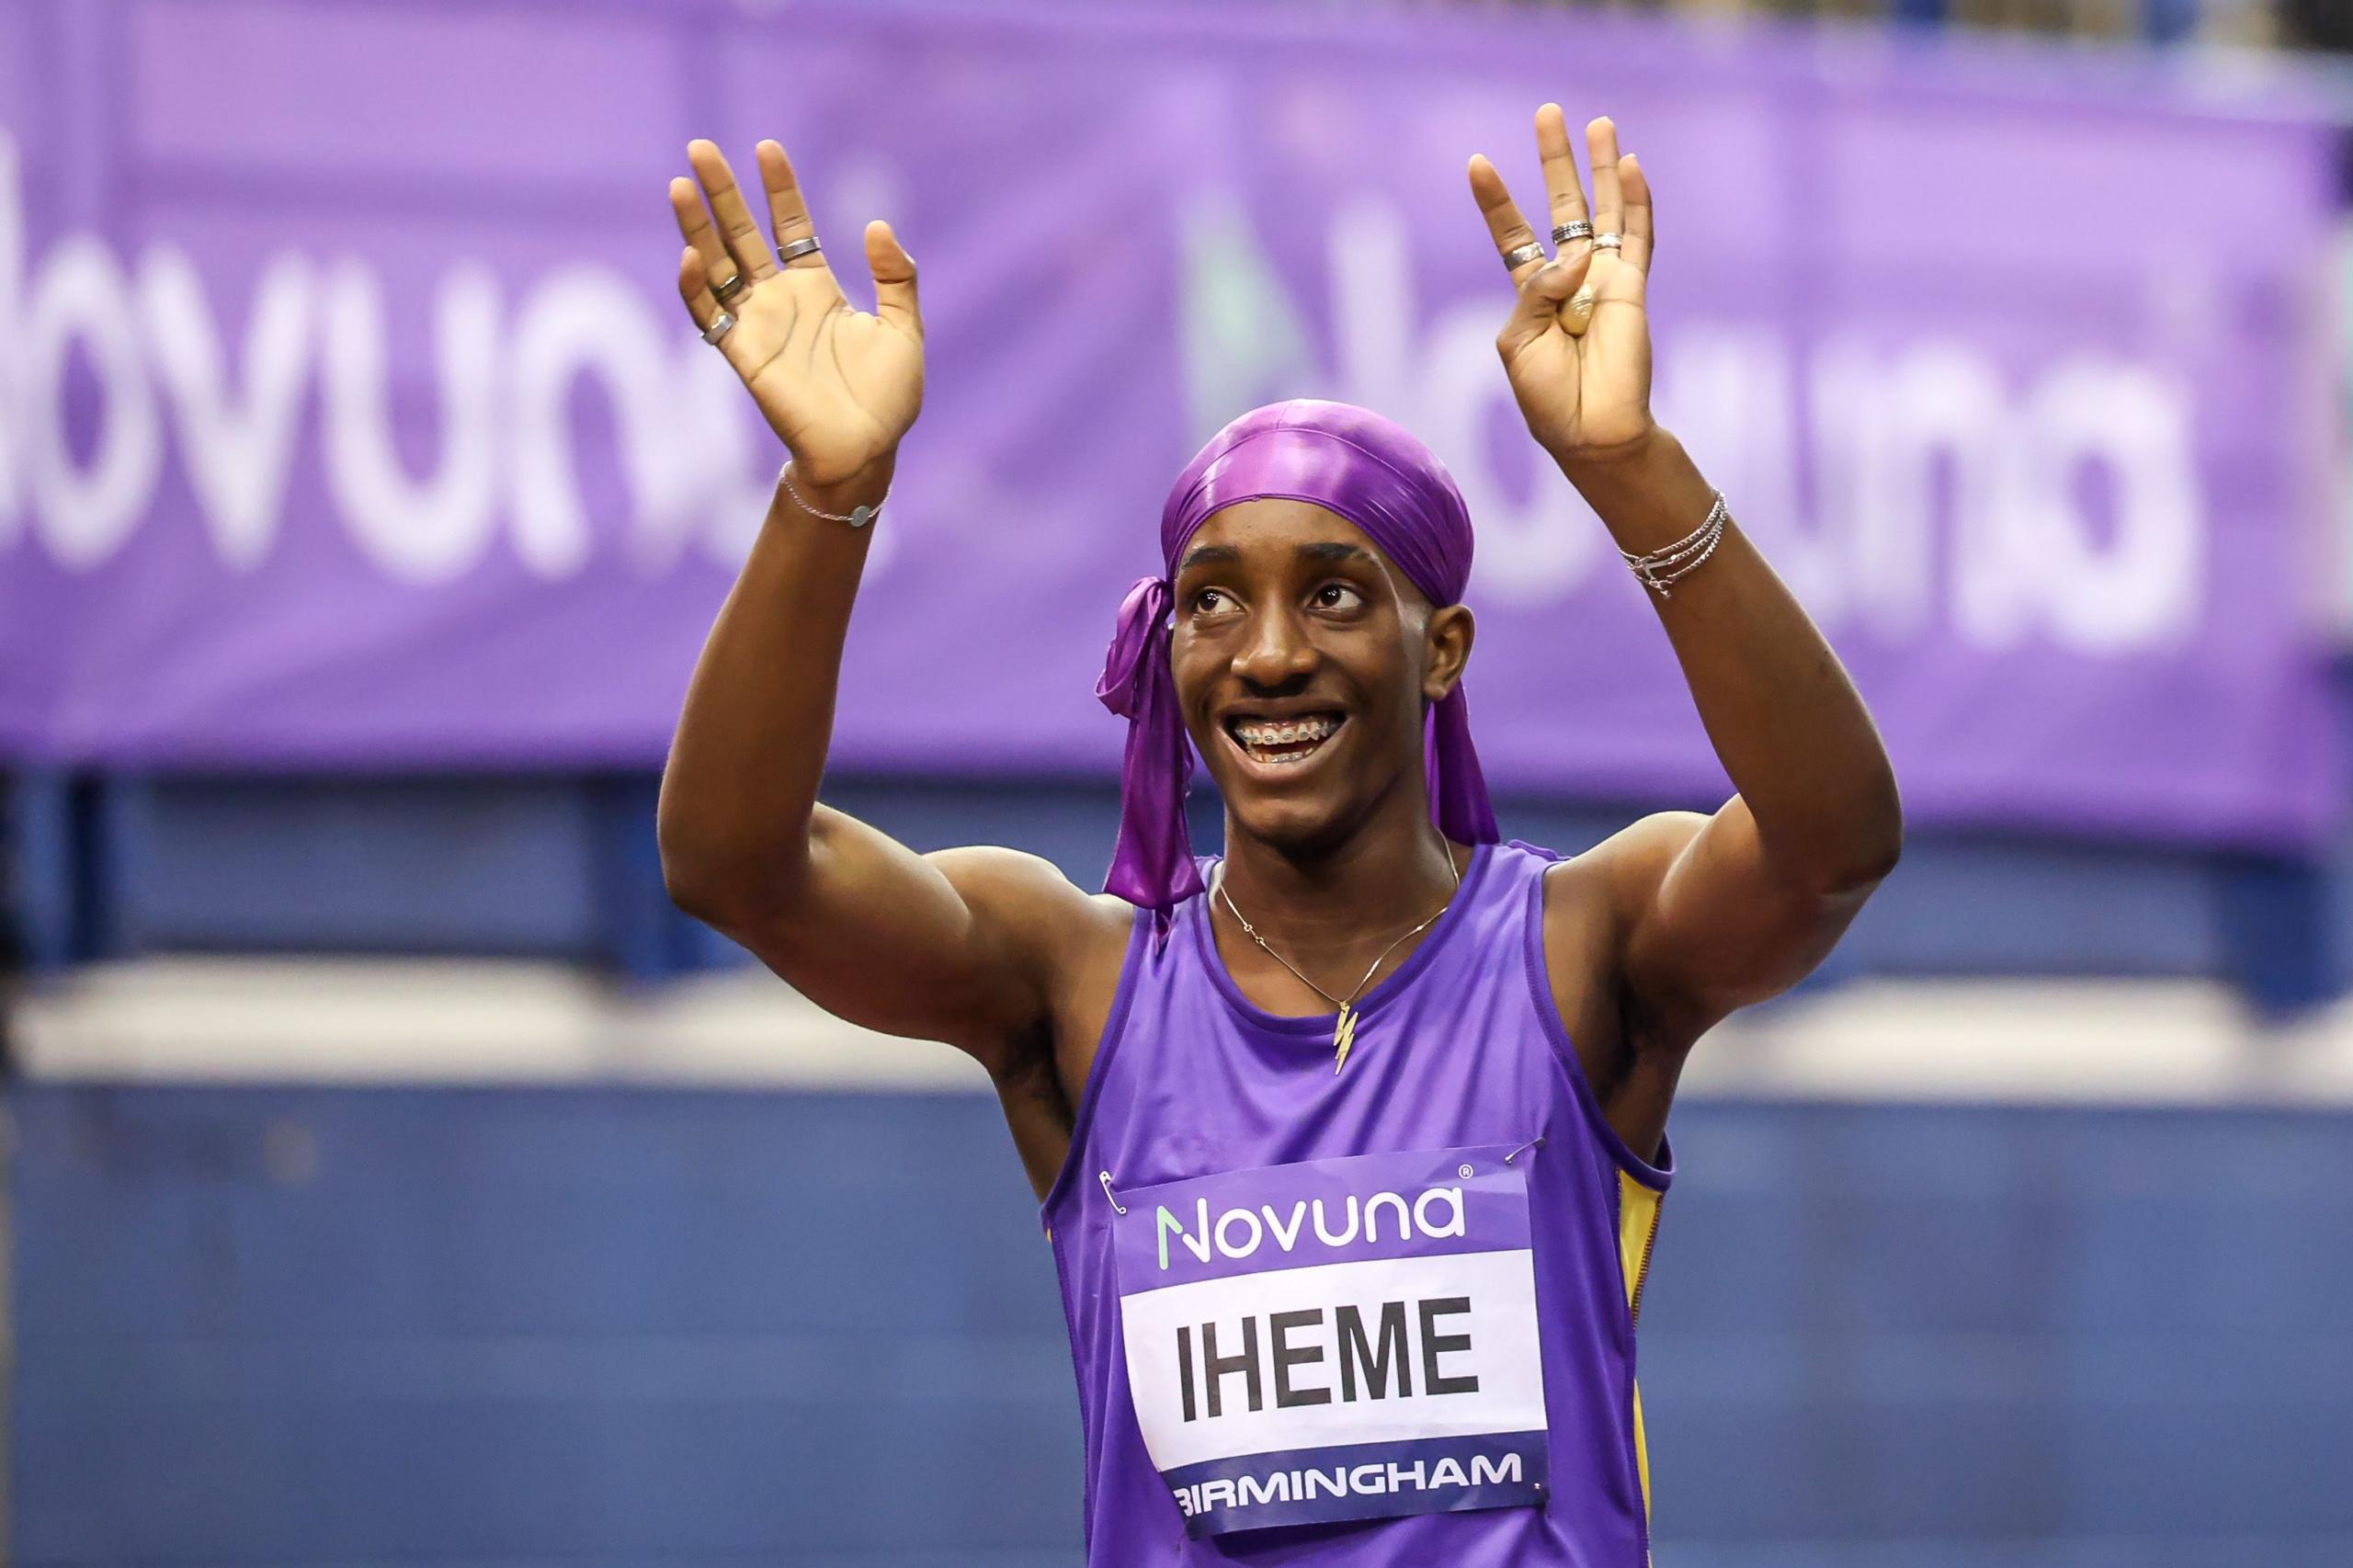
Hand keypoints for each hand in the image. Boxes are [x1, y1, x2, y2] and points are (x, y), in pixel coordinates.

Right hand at [671, 139, 922, 486]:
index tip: (767, 149)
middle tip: (700, 147)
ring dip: (696, 228)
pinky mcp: (743, 355)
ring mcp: (757, 326)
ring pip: (716, 267)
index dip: (779, 189)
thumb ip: (896, 277)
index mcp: (817, 289)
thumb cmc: (888, 397)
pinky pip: (710, 316)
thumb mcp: (904, 327)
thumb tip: (877, 224)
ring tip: (681, 185)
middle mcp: (780, 301)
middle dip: (722, 193)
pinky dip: (696, 288)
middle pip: (742, 235)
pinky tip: (691, 256)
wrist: (868, 450)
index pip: (790, 226)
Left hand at [1469, 109, 1655, 467]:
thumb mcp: (1519, 341)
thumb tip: (1575, 258)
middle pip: (1562, 207)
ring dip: (1600, 168)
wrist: (1592, 431)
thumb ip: (1538, 292)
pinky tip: (1630, 166)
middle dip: (1554, 162)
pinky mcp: (1633, 289)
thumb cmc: (1548, 397)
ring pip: (1603, 212)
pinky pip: (1636, 238)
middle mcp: (1570, 280)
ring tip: (1597, 124)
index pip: (1512, 235)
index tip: (1476, 162)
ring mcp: (1604, 280)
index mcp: (1533, 296)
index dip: (1496, 201)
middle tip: (1548, 113)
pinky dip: (1635, 202)